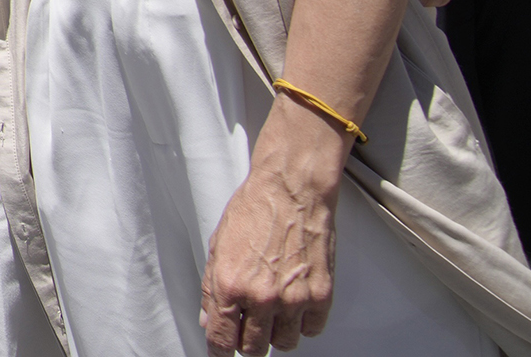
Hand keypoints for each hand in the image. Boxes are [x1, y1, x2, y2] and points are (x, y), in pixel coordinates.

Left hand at [199, 102, 345, 353]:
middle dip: (248, 340)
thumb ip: (211, 288)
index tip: (222, 350)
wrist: (291, 190)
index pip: (221, 339)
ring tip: (273, 310)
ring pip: (285, 343)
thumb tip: (208, 319)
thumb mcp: (218, 246)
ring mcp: (294, 299)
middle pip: (254, 348)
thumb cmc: (254, 210)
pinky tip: (295, 303)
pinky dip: (303, 322)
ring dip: (277, 332)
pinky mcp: (321, 296)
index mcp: (229, 284)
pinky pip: (312, 330)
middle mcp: (261, 297)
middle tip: (248, 325)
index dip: (220, 349)